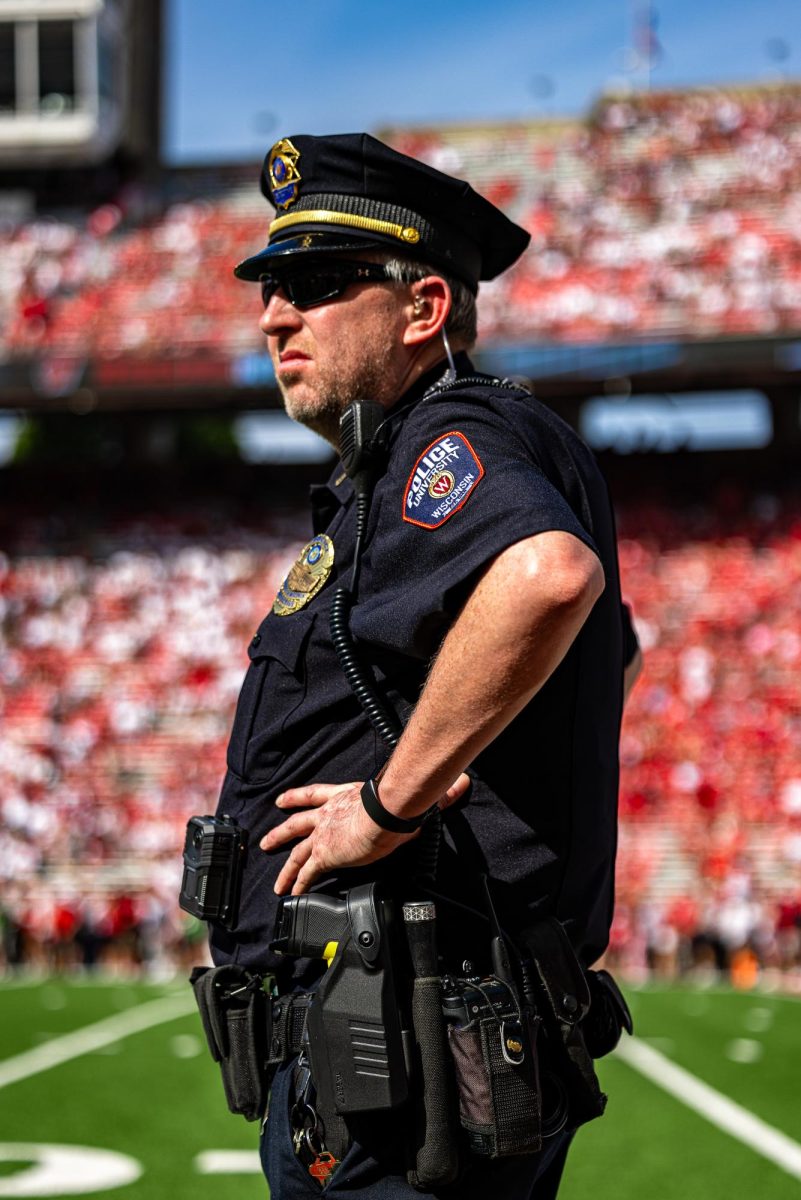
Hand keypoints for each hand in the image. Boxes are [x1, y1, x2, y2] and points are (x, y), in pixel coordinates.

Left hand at [260, 773, 471, 895]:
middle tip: (267, 841)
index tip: (283, 800)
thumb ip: (436, 793)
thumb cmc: (397, 801)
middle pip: (297, 823)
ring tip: (277, 882)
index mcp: (344, 796)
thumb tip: (461, 783)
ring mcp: (324, 834)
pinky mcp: (325, 855)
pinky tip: (292, 895)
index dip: (298, 797)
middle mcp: (328, 813)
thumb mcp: (411, 796)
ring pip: (297, 852)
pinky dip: (299, 884)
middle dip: (281, 832)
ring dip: (286, 868)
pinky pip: (307, 873)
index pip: (315, 793)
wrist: (385, 813)